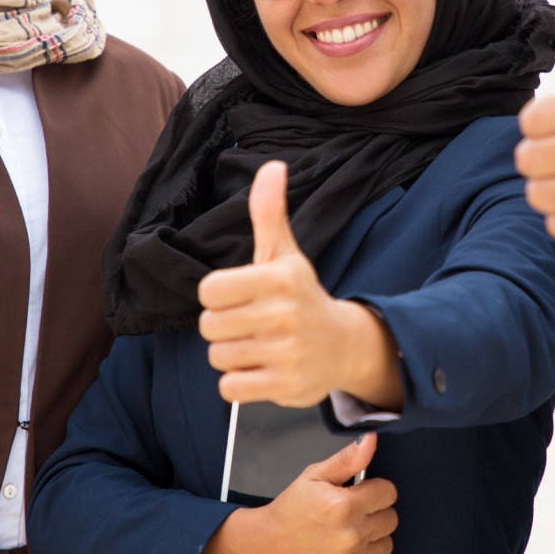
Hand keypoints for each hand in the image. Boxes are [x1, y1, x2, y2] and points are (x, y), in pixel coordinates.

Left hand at [198, 161, 401, 408]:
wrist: (345, 346)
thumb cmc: (302, 296)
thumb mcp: (285, 254)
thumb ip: (269, 211)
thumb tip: (271, 165)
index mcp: (278, 279)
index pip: (209, 290)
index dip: (217, 296)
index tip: (239, 297)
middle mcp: (284, 314)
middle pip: (209, 326)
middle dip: (223, 328)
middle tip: (249, 324)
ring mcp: (286, 352)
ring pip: (219, 357)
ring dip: (232, 355)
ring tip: (257, 346)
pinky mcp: (286, 385)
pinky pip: (231, 388)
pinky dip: (239, 383)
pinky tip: (261, 369)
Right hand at [199, 432, 397, 553]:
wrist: (264, 549)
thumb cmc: (289, 511)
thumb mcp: (313, 476)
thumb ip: (348, 459)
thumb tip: (371, 440)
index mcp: (343, 505)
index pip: (388, 492)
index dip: (374, 490)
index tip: (359, 495)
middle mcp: (350, 536)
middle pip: (391, 519)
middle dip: (374, 514)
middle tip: (349, 516)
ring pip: (387, 545)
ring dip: (371, 540)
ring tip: (345, 536)